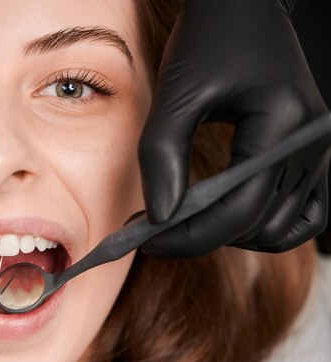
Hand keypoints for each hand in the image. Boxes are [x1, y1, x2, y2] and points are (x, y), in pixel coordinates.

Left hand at [139, 0, 329, 256]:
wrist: (242, 10)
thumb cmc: (208, 40)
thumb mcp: (176, 93)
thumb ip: (162, 155)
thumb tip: (159, 218)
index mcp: (284, 123)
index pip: (241, 209)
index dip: (190, 235)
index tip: (147, 239)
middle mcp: (312, 144)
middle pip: (260, 225)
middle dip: (203, 236)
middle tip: (154, 230)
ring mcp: (318, 153)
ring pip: (282, 230)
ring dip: (232, 235)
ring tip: (186, 218)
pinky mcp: (311, 157)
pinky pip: (301, 215)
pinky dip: (264, 225)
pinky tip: (225, 214)